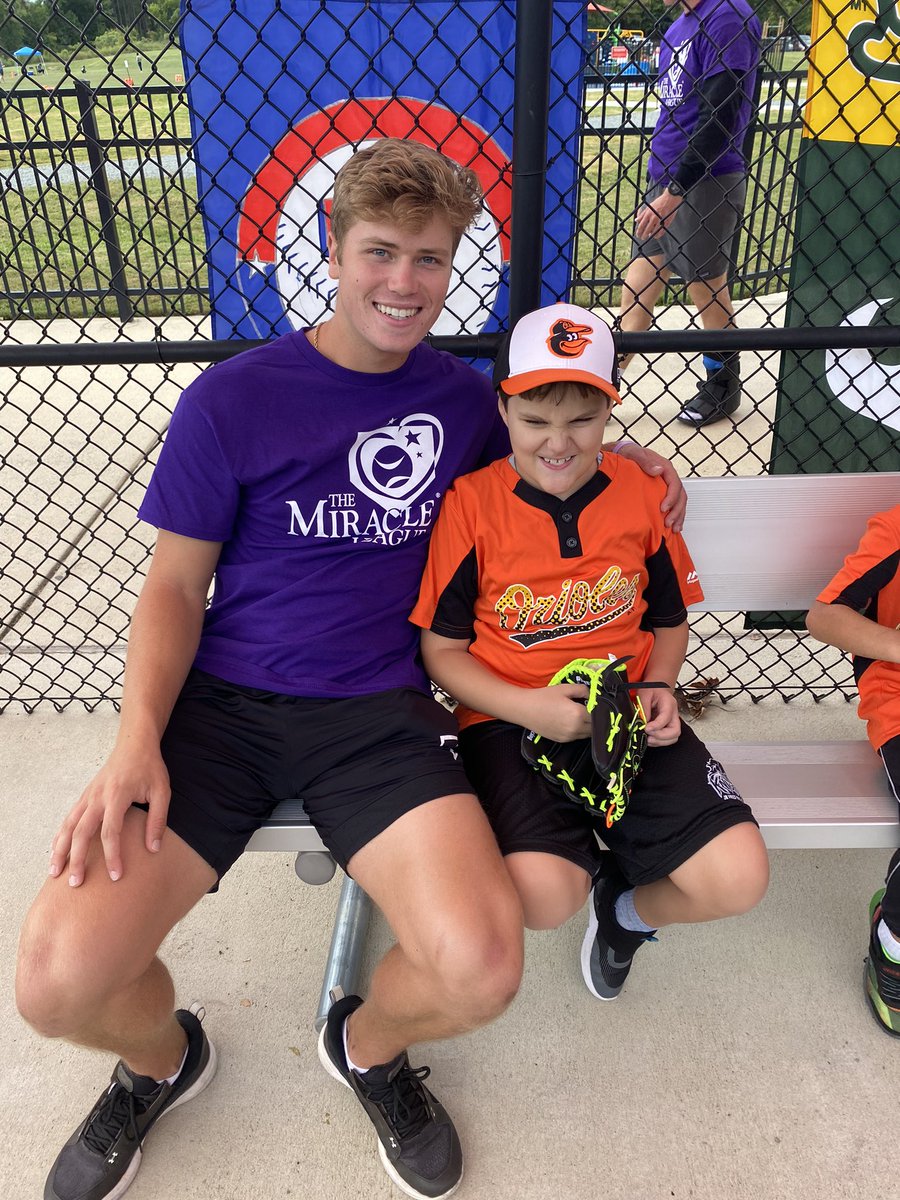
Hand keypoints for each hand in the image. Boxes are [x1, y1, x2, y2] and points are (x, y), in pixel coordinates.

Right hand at [48, 745, 170, 885]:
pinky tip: (56, 851)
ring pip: (68, 826)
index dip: (112, 855)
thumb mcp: (162, 792)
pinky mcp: (85, 796)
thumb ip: (157, 820)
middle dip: (76, 859)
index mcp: (117, 796)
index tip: (115, 876)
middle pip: (81, 832)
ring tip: (54, 873)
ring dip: (59, 849)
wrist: (134, 744)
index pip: (110, 831)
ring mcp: (88, 796)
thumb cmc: (150, 768)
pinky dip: (60, 836)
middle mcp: (97, 797)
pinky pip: (68, 818)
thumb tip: (153, 849)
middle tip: (76, 883)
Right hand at [521, 684, 591, 742]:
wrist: (525, 709)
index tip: (596, 703)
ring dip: (588, 726)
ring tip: (581, 716)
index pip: (597, 715)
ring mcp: (568, 736)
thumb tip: (593, 696)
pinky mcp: (562, 740)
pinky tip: (572, 722)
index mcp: (578, 714)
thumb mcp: (565, 688)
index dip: (598, 709)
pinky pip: (577, 737)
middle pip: (594, 727)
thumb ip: (583, 690)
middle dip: (595, 719)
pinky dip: (579, 731)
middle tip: (589, 710)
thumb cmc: (544, 697)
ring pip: (587, 734)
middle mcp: (575, 728)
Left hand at [613, 443, 686, 530]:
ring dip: (678, 516)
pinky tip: (673, 526)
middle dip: (676, 511)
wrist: (623, 454)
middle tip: (668, 523)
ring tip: (674, 528)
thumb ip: (646, 462)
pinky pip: (673, 505)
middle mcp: (668, 477)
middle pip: (680, 495)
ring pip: (679, 502)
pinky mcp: (663, 492)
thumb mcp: (635, 454)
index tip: (663, 508)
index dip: (671, 498)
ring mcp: (667, 486)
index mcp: (665, 468)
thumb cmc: (630, 454)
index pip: (675, 484)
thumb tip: (658, 470)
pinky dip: (675, 516)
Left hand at [635, 188, 681, 239]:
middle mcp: (653, 218)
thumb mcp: (649, 207)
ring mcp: (660, 221)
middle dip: (643, 236)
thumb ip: (642, 214)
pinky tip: (656, 235)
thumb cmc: (659, 202)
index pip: (641, 226)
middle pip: (646, 231)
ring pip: (653, 233)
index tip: (638, 234)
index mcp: (648, 214)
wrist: (670, 199)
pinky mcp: (666, 222)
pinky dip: (658, 235)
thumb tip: (636, 220)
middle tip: (643, 238)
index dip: (638, 232)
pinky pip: (661, 232)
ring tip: (649, 236)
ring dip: (651, 236)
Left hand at [640, 687, 680, 746]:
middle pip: (675, 731)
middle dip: (661, 737)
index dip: (657, 726)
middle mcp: (673, 714)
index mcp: (669, 703)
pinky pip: (667, 739)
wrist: (656, 689)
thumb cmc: (651, 690)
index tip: (646, 729)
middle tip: (648, 736)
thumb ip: (644, 708)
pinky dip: (658, 742)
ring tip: (647, 739)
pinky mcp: (668, 728)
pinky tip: (649, 738)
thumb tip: (643, 723)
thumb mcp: (644, 694)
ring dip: (660, 741)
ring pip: (673, 738)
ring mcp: (672, 722)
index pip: (666, 718)